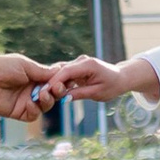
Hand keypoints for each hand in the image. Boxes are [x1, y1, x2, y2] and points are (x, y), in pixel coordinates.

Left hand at [0, 54, 59, 119]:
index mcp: (35, 76)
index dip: (61, 81)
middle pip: (53, 94)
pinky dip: (35, 110)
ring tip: (43, 94)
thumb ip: (42, 72)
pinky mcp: (19, 112)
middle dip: (58, 91)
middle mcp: (32, 89)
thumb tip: (60, 71)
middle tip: (56, 88)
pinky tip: (31, 103)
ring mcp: (26, 101)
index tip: (67, 80)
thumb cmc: (2, 67)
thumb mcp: (25, 66)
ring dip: (48, 100)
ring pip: (46, 105)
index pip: (53, 81)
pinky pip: (33, 115)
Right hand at [41, 55, 159, 106]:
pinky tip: (50, 91)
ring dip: (52, 82)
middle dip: (50, 82)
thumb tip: (63, 98)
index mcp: (88, 64)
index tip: (44, 92)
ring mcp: (78, 62)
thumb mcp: (97, 93)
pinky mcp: (76, 67)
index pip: (66, 71)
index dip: (54, 81)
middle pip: (61, 70)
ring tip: (42, 94)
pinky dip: (58, 82)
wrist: (120, 78)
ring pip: (60, 71)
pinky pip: (64, 73)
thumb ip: (79, 94)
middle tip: (39, 95)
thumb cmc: (111, 86)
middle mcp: (81, 60)